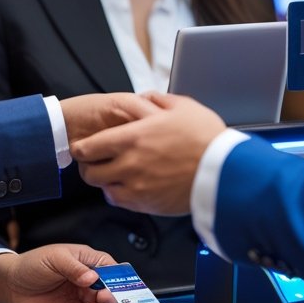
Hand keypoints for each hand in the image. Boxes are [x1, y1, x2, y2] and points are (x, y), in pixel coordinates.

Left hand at [0, 245, 118, 302]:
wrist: (10, 284)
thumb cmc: (32, 264)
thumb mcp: (55, 258)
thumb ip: (74, 268)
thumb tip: (92, 277)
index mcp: (86, 260)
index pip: (109, 268)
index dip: (118, 277)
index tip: (122, 286)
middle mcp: (86, 279)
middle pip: (107, 288)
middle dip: (111, 295)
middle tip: (107, 299)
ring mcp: (78, 296)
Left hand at [72, 93, 226, 214]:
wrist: (224, 170)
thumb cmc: (206, 138)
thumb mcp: (182, 106)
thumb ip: (157, 100)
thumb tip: (146, 98)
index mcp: (133, 137)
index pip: (88, 147)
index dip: (80, 149)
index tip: (81, 148)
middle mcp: (129, 164)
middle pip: (90, 172)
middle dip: (88, 166)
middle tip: (94, 162)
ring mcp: (137, 186)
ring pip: (104, 189)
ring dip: (105, 182)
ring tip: (113, 175)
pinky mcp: (148, 204)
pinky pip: (121, 203)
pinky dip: (119, 195)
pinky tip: (129, 187)